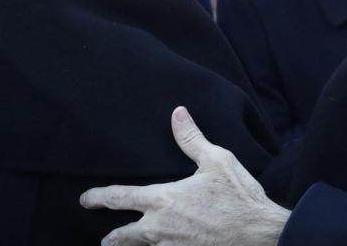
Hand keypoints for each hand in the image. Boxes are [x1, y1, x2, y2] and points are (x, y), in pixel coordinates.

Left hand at [80, 107, 289, 245]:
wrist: (261, 235)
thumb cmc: (240, 196)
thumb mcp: (217, 160)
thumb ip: (191, 139)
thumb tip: (178, 114)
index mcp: (164, 200)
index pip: (121, 198)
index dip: (99, 198)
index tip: (85, 199)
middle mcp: (161, 228)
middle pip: (125, 235)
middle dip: (113, 237)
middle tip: (105, 239)